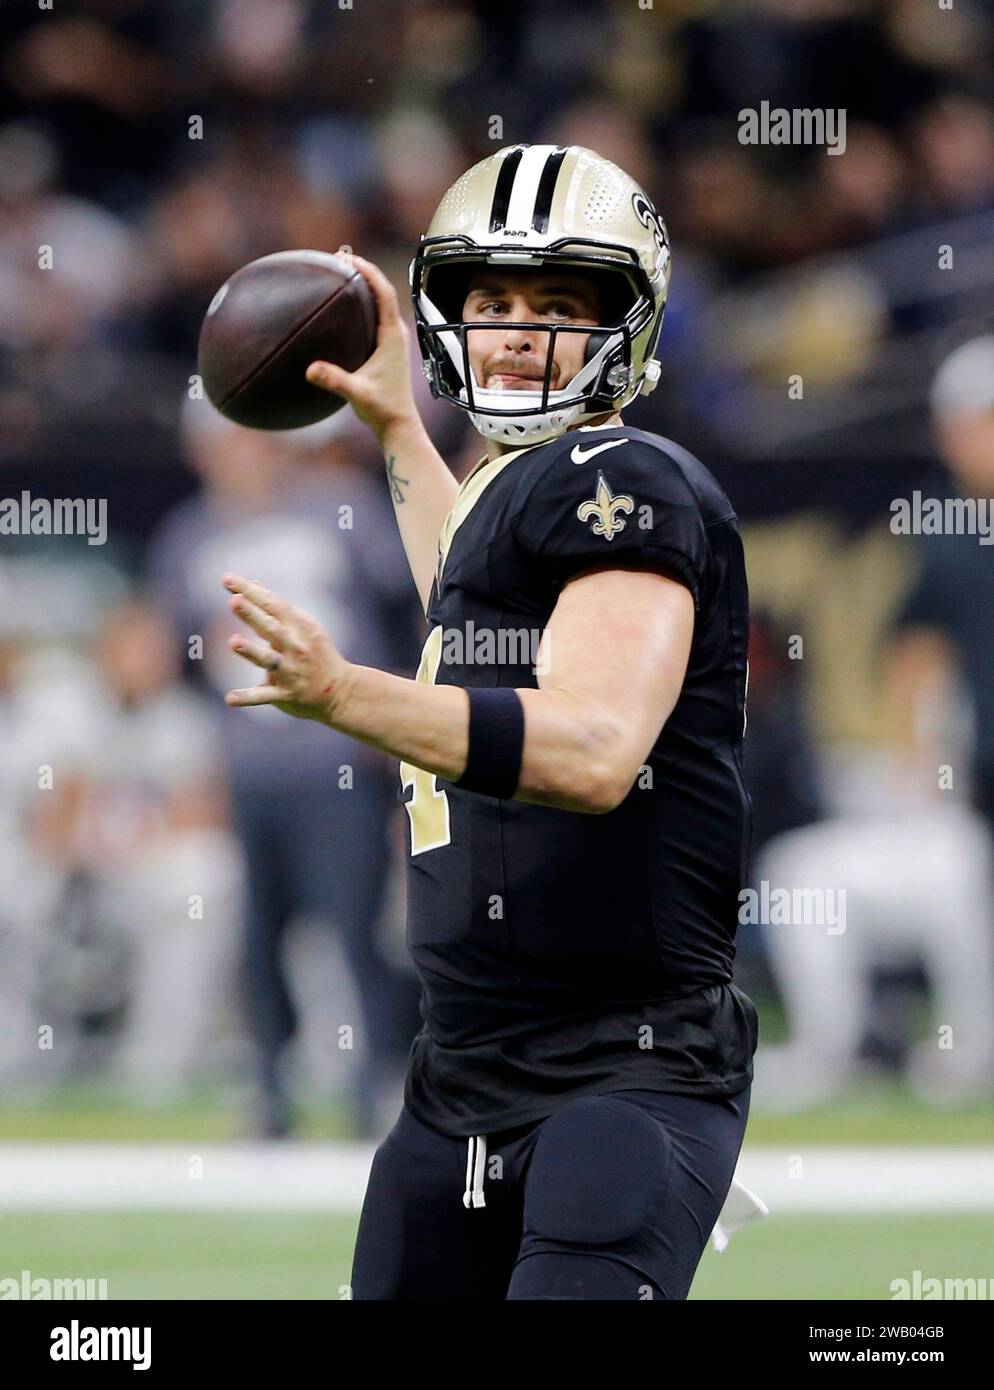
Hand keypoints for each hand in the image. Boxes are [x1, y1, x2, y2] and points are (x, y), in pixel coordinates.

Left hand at [222, 573, 352, 723]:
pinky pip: (264, 696)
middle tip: (234, 600)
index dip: (250, 591)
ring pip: (268, 660)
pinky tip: (229, 698)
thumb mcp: (302, 626)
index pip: (272, 604)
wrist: (341, 691)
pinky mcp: (285, 694)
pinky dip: (248, 698)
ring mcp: (290, 671)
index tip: (227, 579)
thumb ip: (275, 607)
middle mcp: (294, 646)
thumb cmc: (316, 652)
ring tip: (233, 641)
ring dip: (251, 651)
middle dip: (252, 614)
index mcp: (298, 626)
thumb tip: (253, 584)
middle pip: (270, 627)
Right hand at [305, 254, 418, 442]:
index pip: (384, 293)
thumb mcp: (357, 394)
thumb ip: (335, 381)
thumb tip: (311, 370)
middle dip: (363, 271)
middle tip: (339, 258)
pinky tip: (343, 307)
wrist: (398, 424)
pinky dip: (361, 303)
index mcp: (392, 336)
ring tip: (340, 273)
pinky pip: (374, 315)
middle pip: (382, 290)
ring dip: (364, 285)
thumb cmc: (382, 409)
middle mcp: (395, 333)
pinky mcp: (386, 348)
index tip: (349, 259)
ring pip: (380, 302)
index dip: (368, 272)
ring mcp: (392, 339)